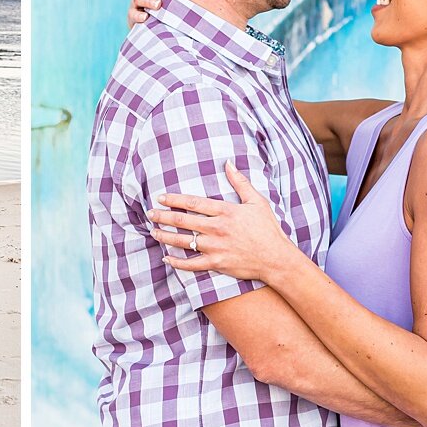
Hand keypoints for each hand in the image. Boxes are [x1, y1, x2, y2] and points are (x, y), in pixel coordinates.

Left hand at [146, 163, 295, 281]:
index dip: (174, 199)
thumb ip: (240, 182)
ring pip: (183, 241)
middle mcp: (217, 228)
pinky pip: (191, 264)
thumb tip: (228, 163)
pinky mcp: (216, 263)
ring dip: (165, 236)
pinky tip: (166, 258)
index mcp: (225, 211)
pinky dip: (177, 262)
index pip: (193, 202)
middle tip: (150, 214)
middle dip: (163, 216)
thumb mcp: (257, 201)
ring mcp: (215, 247)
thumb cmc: (268, 229)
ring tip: (153, 232)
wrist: (276, 258)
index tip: (161, 198)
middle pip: (183, 220)